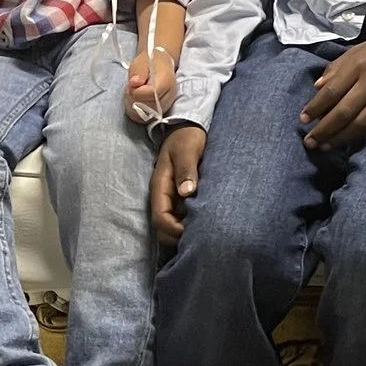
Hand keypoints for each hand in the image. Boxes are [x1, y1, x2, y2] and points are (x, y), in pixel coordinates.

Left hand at [126, 50, 175, 124]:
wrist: (159, 64)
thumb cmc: (149, 62)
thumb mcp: (141, 62)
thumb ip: (138, 71)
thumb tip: (134, 82)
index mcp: (166, 83)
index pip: (150, 94)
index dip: (136, 90)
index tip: (132, 83)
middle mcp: (168, 97)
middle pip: (148, 107)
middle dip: (134, 99)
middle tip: (131, 88)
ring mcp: (165, 106)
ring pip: (146, 116)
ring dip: (133, 106)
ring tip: (133, 94)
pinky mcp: (159, 112)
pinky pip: (145, 119)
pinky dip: (136, 112)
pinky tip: (134, 102)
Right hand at [149, 125, 206, 242]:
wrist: (188, 126)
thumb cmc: (187, 137)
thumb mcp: (187, 149)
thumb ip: (186, 169)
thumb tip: (186, 192)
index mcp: (160, 186)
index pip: (160, 218)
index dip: (174, 230)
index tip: (192, 233)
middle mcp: (163, 195)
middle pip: (163, 228)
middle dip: (177, 237)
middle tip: (201, 239)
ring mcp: (171, 197)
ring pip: (171, 224)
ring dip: (184, 232)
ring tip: (205, 234)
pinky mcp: (180, 196)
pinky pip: (181, 217)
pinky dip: (190, 224)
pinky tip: (206, 224)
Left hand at [301, 33, 365, 150]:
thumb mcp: (355, 51)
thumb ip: (335, 69)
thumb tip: (316, 89)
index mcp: (358, 65)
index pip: (332, 91)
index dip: (315, 108)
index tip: (303, 119)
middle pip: (344, 112)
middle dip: (324, 129)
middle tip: (309, 141)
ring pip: (359, 124)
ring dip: (339, 138)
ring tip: (324, 146)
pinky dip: (358, 136)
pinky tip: (346, 142)